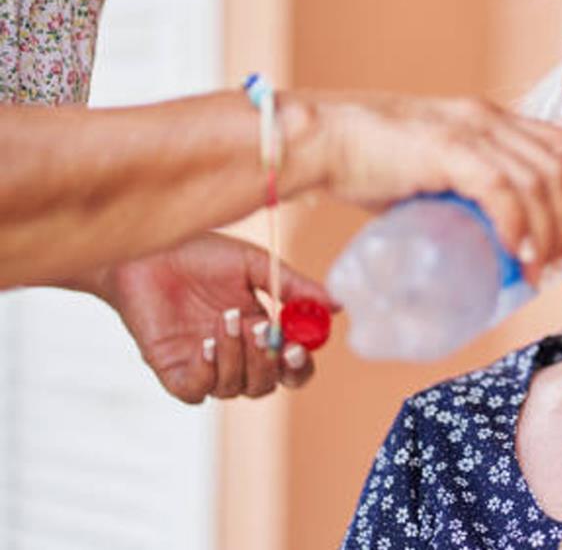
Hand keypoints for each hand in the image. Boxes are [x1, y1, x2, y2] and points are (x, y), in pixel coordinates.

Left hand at [88, 232, 337, 403]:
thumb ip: (293, 286)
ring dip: (237, 356)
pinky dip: (207, 372)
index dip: (300, 365)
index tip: (300, 346)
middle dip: (270, 363)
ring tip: (226, 317)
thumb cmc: (197, 254)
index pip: (290, 367)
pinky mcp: (172, 370)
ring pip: (235, 388)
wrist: (145, 250)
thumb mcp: (254, 264)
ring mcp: (204, 366)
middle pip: (266, 385)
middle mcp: (235, 355)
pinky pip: (196, 392)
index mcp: (260, 332)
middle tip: (264, 331)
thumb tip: (335, 304)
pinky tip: (206, 343)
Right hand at [295, 93, 561, 277]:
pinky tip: (517, 252)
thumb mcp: (432, 170)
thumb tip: (481, 244)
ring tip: (535, 270)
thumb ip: (460, 192)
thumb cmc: (368, 163)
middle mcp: (487, 118)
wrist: (318, 141)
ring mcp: (467, 131)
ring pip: (536, 182)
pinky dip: (517, 224)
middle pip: (557, 168)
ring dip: (547, 232)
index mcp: (489, 119)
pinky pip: (500, 188)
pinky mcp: (445, 149)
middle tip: (556, 262)